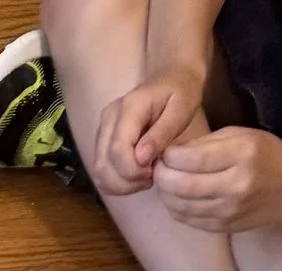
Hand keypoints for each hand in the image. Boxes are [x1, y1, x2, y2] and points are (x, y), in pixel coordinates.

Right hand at [91, 61, 204, 191]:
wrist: (173, 76)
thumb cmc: (182, 91)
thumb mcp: (181, 109)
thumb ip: (161, 134)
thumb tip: (140, 159)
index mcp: (128, 108)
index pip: (118, 151)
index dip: (134, 172)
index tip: (154, 171)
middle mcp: (109, 119)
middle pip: (104, 165)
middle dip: (127, 181)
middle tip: (151, 176)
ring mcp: (103, 129)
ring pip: (99, 171)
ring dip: (121, 184)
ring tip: (145, 176)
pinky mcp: (103, 140)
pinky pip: (101, 170)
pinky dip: (117, 181)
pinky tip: (137, 174)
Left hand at [155, 123, 281, 228]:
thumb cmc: (264, 155)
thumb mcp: (241, 136)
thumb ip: (206, 143)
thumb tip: (170, 152)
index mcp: (241, 155)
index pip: (193, 158)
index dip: (170, 156)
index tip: (164, 151)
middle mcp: (235, 186)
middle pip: (182, 185)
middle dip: (162, 176)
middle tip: (156, 167)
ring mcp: (228, 211)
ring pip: (180, 206)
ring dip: (164, 194)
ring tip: (163, 181)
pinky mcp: (222, 227)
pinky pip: (188, 220)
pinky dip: (175, 208)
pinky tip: (174, 196)